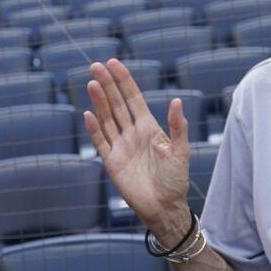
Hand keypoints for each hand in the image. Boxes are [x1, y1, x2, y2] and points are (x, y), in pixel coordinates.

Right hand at [83, 59, 191, 239]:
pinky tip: (89, 114)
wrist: (164, 207)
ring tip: (92, 83)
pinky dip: (94, 128)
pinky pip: (100, 141)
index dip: (123, 81)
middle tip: (96, 65)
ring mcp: (120, 146)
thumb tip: (177, 101)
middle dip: (107, 84)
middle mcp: (132, 133)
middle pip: (116, 104)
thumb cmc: (175, 180)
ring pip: (106, 118)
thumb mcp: (181, 152)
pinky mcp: (111, 162)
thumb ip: (177, 127)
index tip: (113, 63)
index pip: (133, 98)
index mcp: (148, 127)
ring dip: (99, 101)